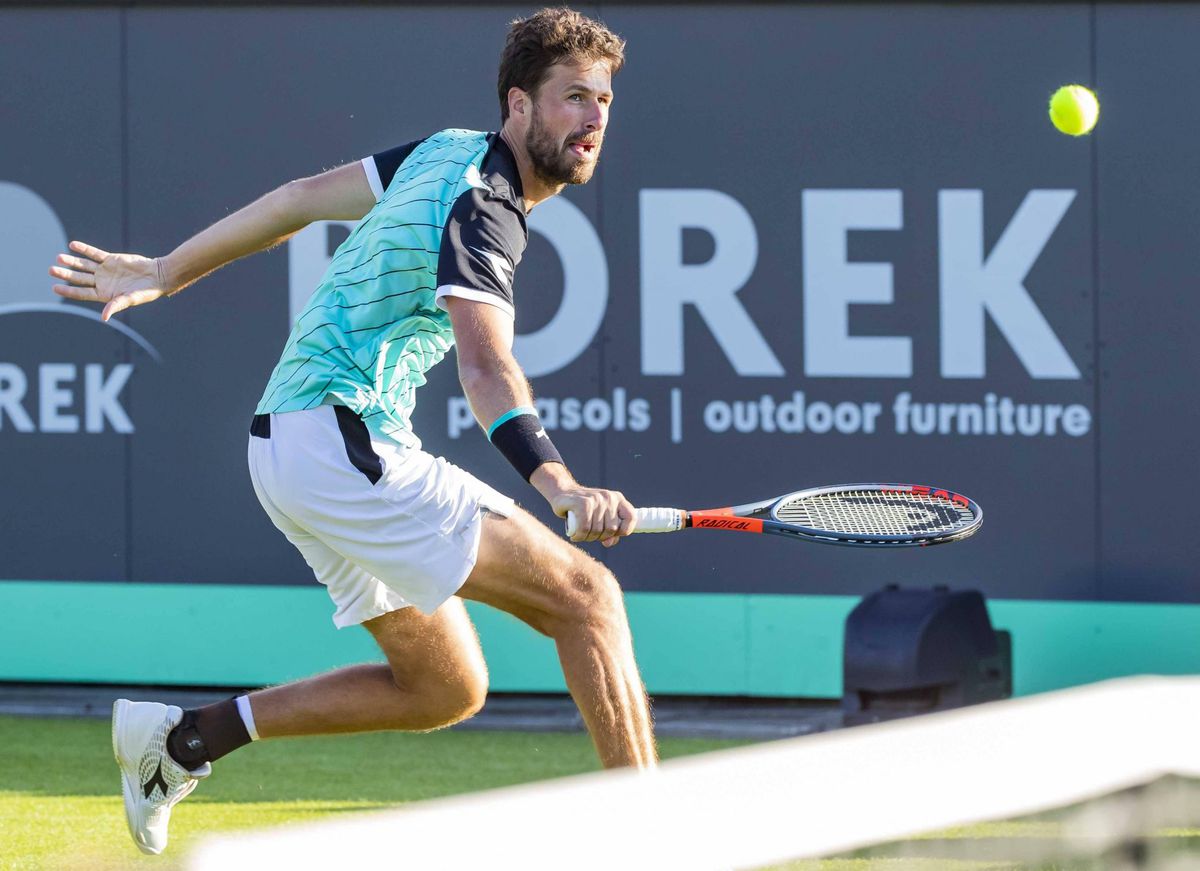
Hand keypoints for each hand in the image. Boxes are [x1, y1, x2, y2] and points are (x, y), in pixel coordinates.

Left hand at [49, 241, 172, 321]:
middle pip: (79, 278)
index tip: (55, 288)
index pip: (82, 293)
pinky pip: (94, 253)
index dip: (68, 291)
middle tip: (52, 270)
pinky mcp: (111, 259)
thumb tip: (104, 318)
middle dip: (65, 274)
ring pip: (84, 265)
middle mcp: (102, 282)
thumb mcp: (130, 299)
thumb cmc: (146, 292)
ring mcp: (105, 270)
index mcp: (104, 294)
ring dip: (72, 261)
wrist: (158, 276)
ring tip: (59, 257)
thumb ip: (115, 305)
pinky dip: (84, 249)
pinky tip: (73, 245)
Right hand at [533, 474, 635, 547]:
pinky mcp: (583, 503)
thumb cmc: (583, 510)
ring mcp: (596, 499)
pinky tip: (575, 535)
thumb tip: (609, 543)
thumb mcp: (600, 519)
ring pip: (597, 530)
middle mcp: (609, 497)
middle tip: (588, 534)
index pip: (631, 517)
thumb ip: (610, 533)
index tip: (611, 535)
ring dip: (587, 538)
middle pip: (611, 529)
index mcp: (617, 499)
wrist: (562, 493)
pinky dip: (579, 536)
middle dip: (599, 537)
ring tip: (580, 533)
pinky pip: (585, 528)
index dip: (624, 531)